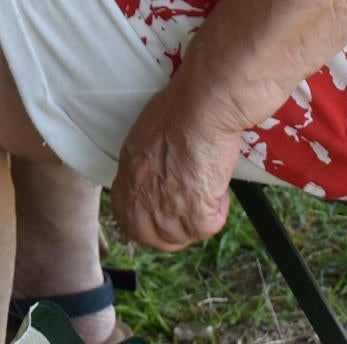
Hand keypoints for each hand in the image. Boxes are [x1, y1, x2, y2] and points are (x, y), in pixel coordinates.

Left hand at [109, 85, 242, 250]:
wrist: (201, 108)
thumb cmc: (178, 110)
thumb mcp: (145, 139)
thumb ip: (145, 168)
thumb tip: (155, 180)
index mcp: (128, 178)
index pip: (128, 221)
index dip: (149, 223)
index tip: (165, 215)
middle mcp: (141, 198)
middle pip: (154, 237)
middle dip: (174, 230)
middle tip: (191, 211)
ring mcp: (165, 209)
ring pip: (184, 235)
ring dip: (199, 219)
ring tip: (207, 190)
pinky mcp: (194, 213)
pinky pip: (208, 227)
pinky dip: (218, 211)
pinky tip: (218, 188)